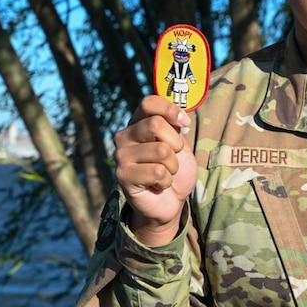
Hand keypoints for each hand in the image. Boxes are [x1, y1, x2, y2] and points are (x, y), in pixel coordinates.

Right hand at [113, 95, 195, 244]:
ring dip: (173, 166)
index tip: (185, 123)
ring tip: (166, 173)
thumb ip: (175, 126)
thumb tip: (180, 114)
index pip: (149, 103)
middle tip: (174, 157)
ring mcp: (121, 155)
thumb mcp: (179, 144)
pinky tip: (158, 185)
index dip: (170, 110)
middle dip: (176, 143)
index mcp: (138, 123)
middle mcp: (124, 136)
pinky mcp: (122, 175)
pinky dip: (166, 181)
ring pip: (161, 151)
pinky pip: (158, 172)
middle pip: (156, 124)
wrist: (169, 202)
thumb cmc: (174, 170)